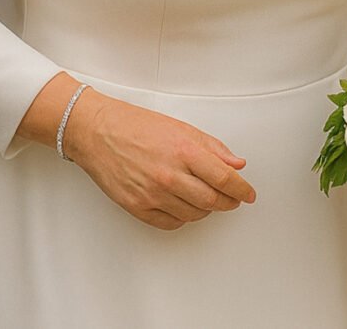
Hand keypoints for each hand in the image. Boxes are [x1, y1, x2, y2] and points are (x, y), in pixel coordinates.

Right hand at [64, 90, 255, 230]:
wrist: (98, 132)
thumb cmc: (135, 125)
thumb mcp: (179, 127)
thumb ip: (211, 147)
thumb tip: (235, 164)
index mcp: (183, 150)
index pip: (224, 178)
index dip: (241, 190)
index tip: (249, 194)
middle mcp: (169, 174)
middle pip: (212, 201)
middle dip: (228, 202)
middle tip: (232, 199)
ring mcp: (152, 193)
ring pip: (193, 214)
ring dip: (205, 209)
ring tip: (205, 198)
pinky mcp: (137, 207)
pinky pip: (170, 223)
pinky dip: (182, 218)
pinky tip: (182, 206)